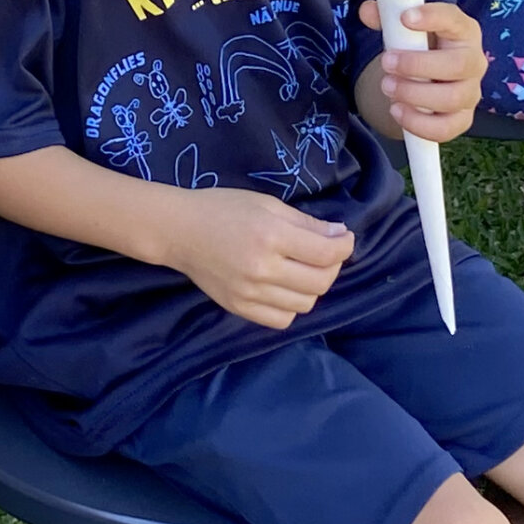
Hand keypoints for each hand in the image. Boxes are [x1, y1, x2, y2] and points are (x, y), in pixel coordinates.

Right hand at [157, 187, 353, 328]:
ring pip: (305, 304)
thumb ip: (306, 222)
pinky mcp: (239, 308)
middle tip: (325, 254)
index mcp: (271, 236)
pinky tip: (285, 289)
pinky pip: (281, 320)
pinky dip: (291, 307)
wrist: (179, 231)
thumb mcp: (267, 204)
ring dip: (313, 288)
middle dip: (333, 266)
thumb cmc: (222, 208)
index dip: (344, 246)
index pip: (326, 253)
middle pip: (320, 282)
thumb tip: (339, 236)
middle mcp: (263, 268)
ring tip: (303, 271)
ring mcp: (250, 293)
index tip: (343, 239)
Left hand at [359, 0, 484, 144]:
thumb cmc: (419, 48)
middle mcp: (473, 62)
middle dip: (417, 65)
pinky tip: (396, 110)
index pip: (455, 19)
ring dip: (415, 94)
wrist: (427, 80)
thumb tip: (368, 11)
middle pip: (458, 65)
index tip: (405, 18)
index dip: (432, 17)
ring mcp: (470, 93)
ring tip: (387, 86)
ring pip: (452, 98)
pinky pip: (446, 128)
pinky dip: (418, 123)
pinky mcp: (461, 119)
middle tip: (387, 63)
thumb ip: (387, 18)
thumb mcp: (404, 29)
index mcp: (463, 31)